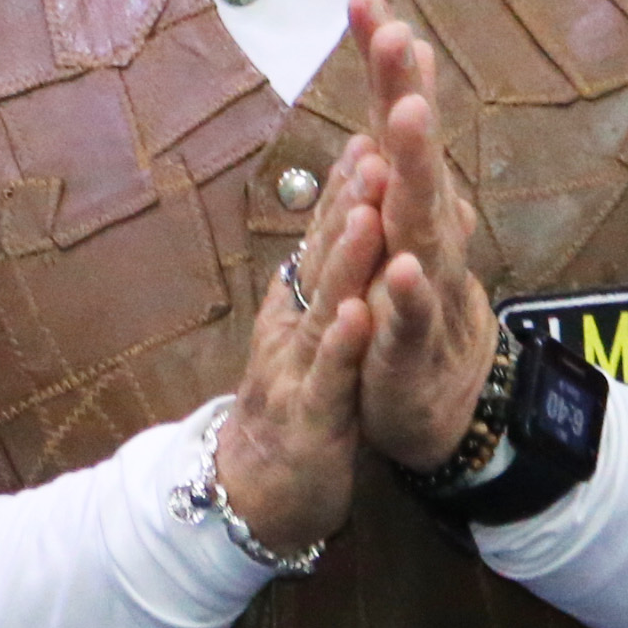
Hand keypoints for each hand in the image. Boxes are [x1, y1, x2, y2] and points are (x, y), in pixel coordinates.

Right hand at [210, 160, 391, 561]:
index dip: (345, 189)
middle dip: (349, 203)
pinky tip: (358, 313)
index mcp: (297, 307)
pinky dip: (341, 345)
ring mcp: (296, 370)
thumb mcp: (308, 338)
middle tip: (374, 148)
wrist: (253, 494)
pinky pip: (328, 377)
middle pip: (322, 257)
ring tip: (368, 212)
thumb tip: (342, 220)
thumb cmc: (291, 410)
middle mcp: (291, 327)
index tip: (369, 133)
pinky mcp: (309, 418)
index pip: (322, 237)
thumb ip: (323, 283)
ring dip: (345, 259)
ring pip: (323, 306)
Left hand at [338, 0, 505, 472]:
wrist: (445, 405)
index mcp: (409, 201)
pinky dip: (405, 292)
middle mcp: (424, 231)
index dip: (383, 62)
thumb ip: (388, 165)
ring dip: (416, 170)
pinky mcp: (415, 348)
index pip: (394, 120)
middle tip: (399, 33)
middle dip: (407, 92)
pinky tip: (397, 265)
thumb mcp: (392, 229)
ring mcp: (426, 286)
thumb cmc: (411, 308)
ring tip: (409, 117)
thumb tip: (394, 96)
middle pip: (415, 154)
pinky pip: (411, 317)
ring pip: (421, 224)